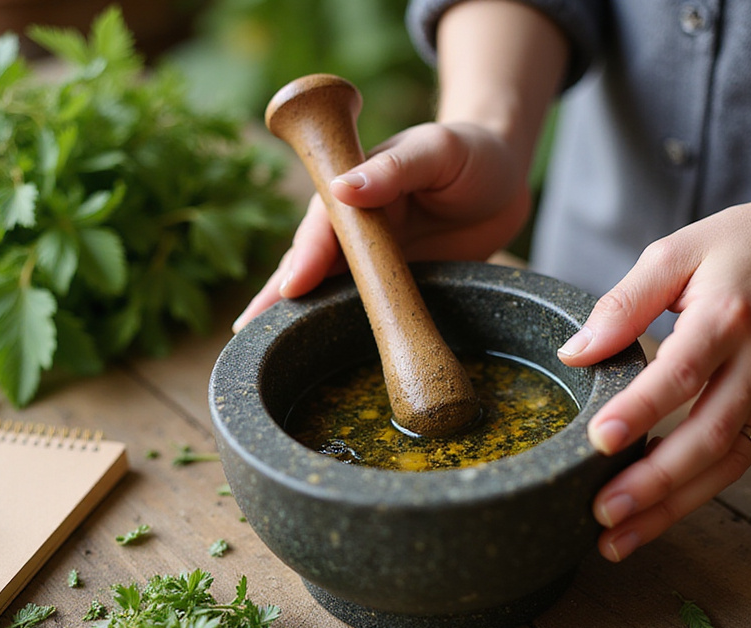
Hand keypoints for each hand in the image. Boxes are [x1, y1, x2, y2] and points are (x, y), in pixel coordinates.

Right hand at [233, 121, 531, 330]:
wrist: (503, 179)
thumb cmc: (466, 151)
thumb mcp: (436, 150)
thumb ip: (394, 167)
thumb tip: (344, 187)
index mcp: (353, 192)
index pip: (321, 226)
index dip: (306, 256)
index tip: (292, 286)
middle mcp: (352, 229)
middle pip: (307, 264)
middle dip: (275, 296)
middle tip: (247, 331)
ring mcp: (369, 261)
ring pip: (325, 291)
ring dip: (295, 317)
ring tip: (261, 348)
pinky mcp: (391, 286)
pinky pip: (363, 310)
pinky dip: (337, 331)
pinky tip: (312, 354)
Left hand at [558, 194, 750, 561]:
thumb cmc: (738, 244)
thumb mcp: (675, 253)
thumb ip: (624, 303)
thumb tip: (575, 353)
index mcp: (727, 315)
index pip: (681, 372)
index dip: (641, 409)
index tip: (599, 440)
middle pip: (707, 435)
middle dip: (654, 483)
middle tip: (602, 514)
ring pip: (727, 462)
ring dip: (672, 507)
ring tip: (618, 539)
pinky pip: (739, 458)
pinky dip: (698, 491)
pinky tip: (656, 514)